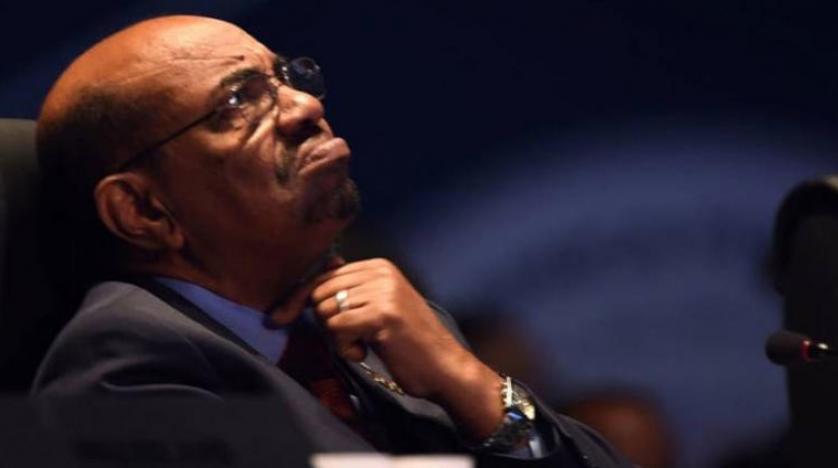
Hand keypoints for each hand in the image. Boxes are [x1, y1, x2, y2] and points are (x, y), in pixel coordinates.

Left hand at [309, 258, 503, 438]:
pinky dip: (344, 348)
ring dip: (336, 337)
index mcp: (380, 267)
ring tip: (361, 345)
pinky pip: (337, 328)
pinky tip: (363, 353)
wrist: (444, 366)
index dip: (308, 302)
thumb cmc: (410, 341)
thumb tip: (326, 265)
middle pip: (320, 293)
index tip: (304, 319)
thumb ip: (353, 288)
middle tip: (349, 339)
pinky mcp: (383, 314)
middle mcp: (382, 273)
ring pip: (326, 311)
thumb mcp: (380, 306)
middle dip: (325, 322)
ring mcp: (384, 292)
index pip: (324, 276)